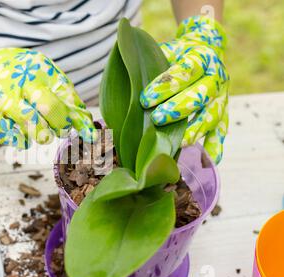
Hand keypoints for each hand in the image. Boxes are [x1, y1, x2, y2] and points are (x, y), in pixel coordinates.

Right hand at [0, 31, 94, 148]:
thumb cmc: (15, 75)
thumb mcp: (41, 75)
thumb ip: (65, 98)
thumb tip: (89, 129)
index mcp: (37, 69)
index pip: (65, 96)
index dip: (78, 119)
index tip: (85, 133)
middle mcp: (18, 82)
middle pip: (48, 108)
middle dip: (60, 125)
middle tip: (59, 130)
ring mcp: (0, 100)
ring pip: (30, 127)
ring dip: (41, 135)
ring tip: (41, 132)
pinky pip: (10, 138)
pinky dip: (19, 141)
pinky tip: (20, 135)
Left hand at [140, 15, 228, 163]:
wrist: (204, 50)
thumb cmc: (173, 55)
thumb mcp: (163, 51)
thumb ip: (147, 64)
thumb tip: (118, 86)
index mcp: (201, 57)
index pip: (186, 70)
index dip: (166, 85)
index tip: (145, 100)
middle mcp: (217, 78)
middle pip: (202, 94)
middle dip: (179, 108)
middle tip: (156, 120)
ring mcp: (222, 98)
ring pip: (212, 116)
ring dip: (195, 130)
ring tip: (177, 144)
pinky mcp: (223, 115)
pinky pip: (221, 132)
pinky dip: (216, 147)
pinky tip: (208, 161)